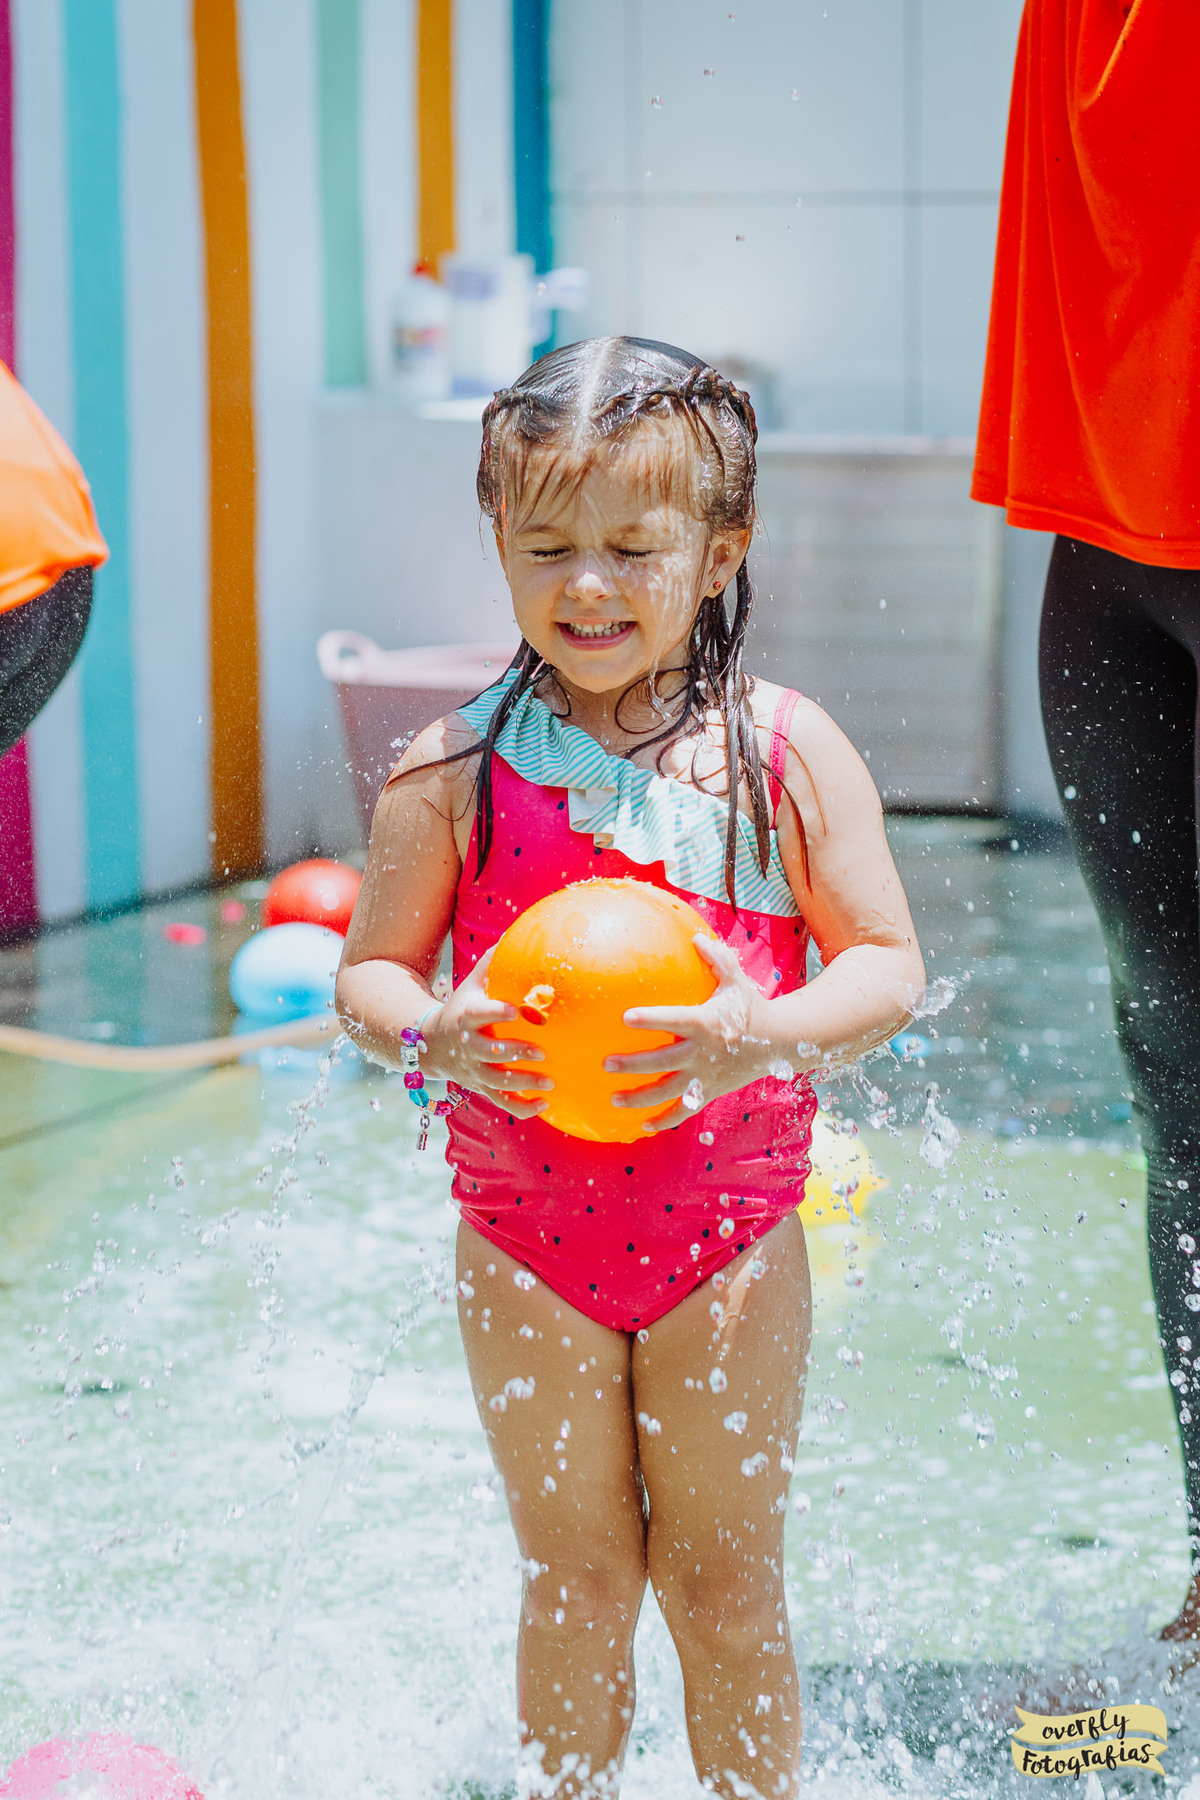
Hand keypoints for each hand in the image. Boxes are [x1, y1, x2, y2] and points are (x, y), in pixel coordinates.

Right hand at [421, 947, 551, 1117]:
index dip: (494, 1012)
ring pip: (496, 1082)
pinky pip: (501, 1102)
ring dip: (522, 1083)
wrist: (429, 1044)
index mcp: (465, 1018)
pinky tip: (546, 1105)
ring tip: (550, 1083)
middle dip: (514, 1053)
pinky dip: (522, 1108)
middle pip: (488, 1053)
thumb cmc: (462, 1007)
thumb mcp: (471, 983)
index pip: (477, 1015)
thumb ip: (493, 962)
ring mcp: (473, 1071)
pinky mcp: (480, 1089)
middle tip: (541, 1051)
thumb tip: (518, 931)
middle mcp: (468, 1047)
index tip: (515, 1010)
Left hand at [602, 936, 777, 1133]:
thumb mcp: (736, 980)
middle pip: (662, 1062)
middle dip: (632, 1065)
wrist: (779, 1043)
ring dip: (639, 1098)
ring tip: (613, 1098)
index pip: (674, 1021)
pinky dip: (664, 1121)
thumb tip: (694, 935)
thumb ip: (716, 958)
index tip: (625, 1018)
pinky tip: (642, 1127)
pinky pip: (684, 1111)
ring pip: (667, 1092)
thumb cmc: (750, 1008)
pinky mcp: (709, 1091)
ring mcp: (705, 1076)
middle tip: (606, 1063)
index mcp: (706, 1023)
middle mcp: (702, 1053)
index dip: (650, 1019)